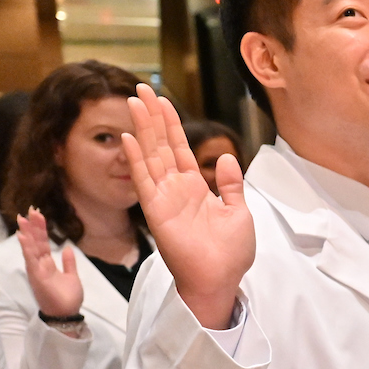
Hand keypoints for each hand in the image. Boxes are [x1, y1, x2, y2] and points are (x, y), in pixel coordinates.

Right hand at [18, 209, 82, 321]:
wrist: (67, 315)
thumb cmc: (68, 299)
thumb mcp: (72, 276)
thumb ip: (69, 263)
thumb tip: (66, 248)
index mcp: (48, 265)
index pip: (42, 243)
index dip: (41, 230)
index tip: (38, 215)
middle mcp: (40, 266)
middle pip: (35, 242)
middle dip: (33, 227)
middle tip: (31, 210)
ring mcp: (37, 271)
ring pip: (31, 248)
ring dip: (27, 233)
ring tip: (23, 218)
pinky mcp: (36, 277)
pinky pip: (30, 260)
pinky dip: (26, 248)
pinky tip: (22, 236)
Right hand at [122, 86, 254, 330]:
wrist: (221, 280)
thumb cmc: (230, 254)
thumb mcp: (239, 212)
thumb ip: (231, 185)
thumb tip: (230, 158)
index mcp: (195, 187)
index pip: (179, 148)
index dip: (171, 123)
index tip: (162, 99)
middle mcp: (176, 189)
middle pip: (160, 144)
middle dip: (152, 116)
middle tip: (141, 88)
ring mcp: (164, 198)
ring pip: (150, 155)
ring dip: (143, 128)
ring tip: (134, 102)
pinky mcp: (157, 211)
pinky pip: (144, 181)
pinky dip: (136, 159)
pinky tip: (129, 138)